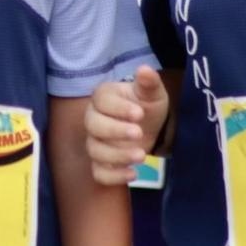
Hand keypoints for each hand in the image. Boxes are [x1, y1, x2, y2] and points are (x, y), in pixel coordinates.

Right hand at [85, 67, 167, 184]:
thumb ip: (148, 83)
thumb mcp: (152, 93)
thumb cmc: (146, 106)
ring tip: (142, 155)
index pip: (101, 101)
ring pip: (95, 151)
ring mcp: (95, 143)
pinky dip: (114, 176)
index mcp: (103, 98)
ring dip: (117, 155)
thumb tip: (145, 69)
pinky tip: (133, 174)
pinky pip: (99, 173)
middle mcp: (93, 120)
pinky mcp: (100, 163)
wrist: (148, 128)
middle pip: (93, 126)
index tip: (139, 114)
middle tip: (139, 133)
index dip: (118, 108)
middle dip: (115, 131)